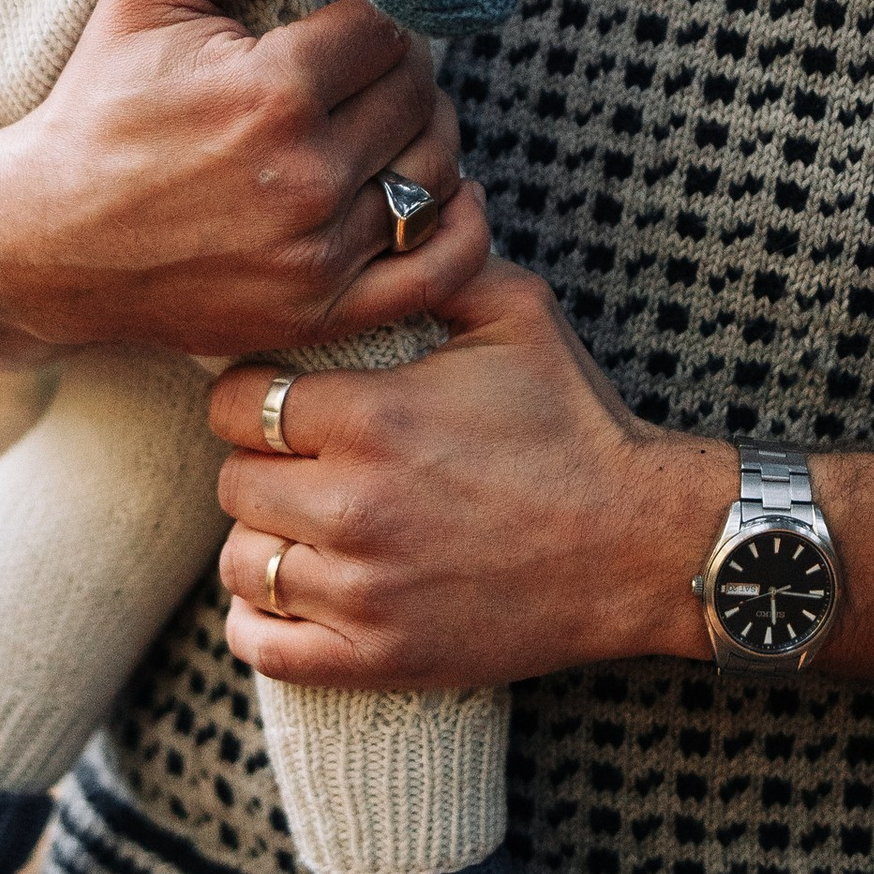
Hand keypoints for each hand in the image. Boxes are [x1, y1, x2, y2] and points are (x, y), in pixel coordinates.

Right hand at [0, 0, 487, 367]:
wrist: (40, 240)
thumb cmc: (96, 101)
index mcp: (271, 90)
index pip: (389, 24)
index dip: (376, 7)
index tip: (348, 13)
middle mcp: (306, 177)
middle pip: (418, 92)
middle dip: (397, 63)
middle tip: (362, 60)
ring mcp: (318, 255)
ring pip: (437, 168)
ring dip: (425, 131)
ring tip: (382, 115)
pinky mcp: (320, 314)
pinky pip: (441, 268)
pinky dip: (460, 225)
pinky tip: (439, 192)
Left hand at [211, 257, 726, 690]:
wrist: (640, 544)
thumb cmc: (578, 424)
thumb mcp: (520, 314)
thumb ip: (440, 263)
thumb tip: (393, 215)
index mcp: (373, 417)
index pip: (238, 401)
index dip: (249, 391)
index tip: (278, 397)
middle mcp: (353, 505)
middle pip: (233, 482)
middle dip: (259, 463)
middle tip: (302, 459)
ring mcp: (362, 590)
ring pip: (242, 563)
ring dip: (265, 539)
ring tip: (304, 523)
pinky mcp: (378, 657)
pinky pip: (262, 645)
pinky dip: (263, 620)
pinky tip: (297, 590)